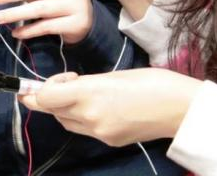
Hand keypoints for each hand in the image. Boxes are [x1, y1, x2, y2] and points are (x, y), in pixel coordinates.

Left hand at [19, 68, 202, 145]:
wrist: (180, 108)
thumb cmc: (152, 82)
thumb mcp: (114, 74)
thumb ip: (86, 83)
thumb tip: (69, 87)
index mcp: (91, 94)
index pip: (47, 97)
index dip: (36, 90)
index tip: (37, 83)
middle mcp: (91, 117)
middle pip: (53, 111)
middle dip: (47, 98)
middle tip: (55, 83)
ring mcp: (100, 133)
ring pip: (66, 122)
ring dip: (61, 108)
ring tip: (75, 91)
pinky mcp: (110, 141)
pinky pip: (83, 129)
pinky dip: (79, 117)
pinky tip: (91, 104)